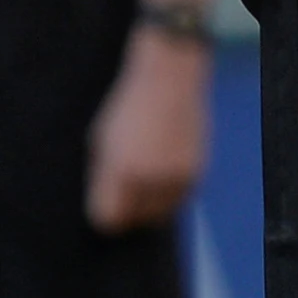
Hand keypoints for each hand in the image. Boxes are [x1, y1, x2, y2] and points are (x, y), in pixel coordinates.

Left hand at [85, 27, 209, 232]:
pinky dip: (169, 193)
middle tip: (124, 196)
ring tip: (144, 182)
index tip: (103, 207)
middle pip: (135, 220)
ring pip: (160, 213)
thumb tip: (109, 207)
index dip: (104, 214)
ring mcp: (176, 177)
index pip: (109, 217)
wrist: (170, 78)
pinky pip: (178, 199)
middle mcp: (150, 178)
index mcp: (121, 169)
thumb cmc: (128, 105)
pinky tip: (161, 173)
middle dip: (128, 212)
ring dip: (150, 205)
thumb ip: (104, 175)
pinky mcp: (195, 173)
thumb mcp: (101, 138)